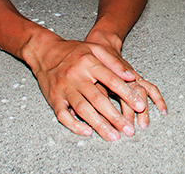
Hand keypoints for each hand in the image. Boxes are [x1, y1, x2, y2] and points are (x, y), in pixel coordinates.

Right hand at [30, 38, 163, 139]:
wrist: (45, 51)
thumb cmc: (73, 51)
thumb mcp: (95, 49)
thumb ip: (113, 62)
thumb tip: (131, 77)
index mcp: (89, 62)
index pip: (112, 80)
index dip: (127, 94)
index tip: (140, 106)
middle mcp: (76, 76)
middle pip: (98, 99)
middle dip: (115, 116)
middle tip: (128, 129)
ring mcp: (64, 88)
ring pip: (83, 109)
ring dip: (99, 124)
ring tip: (113, 136)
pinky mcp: (53, 98)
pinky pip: (63, 115)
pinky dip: (74, 125)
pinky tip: (87, 132)